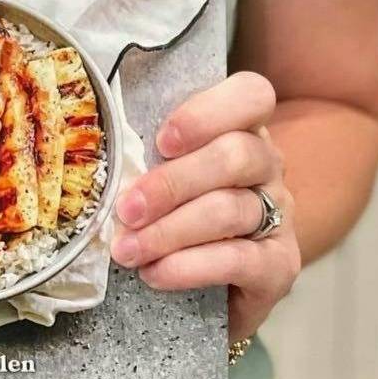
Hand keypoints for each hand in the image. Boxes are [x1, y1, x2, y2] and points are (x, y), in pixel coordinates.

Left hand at [111, 71, 299, 343]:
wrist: (211, 283)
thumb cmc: (173, 207)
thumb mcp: (160, 166)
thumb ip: (144, 147)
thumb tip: (96, 139)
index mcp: (242, 125)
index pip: (251, 95)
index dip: (208, 112)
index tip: (162, 141)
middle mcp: (268, 163)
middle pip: (235, 156)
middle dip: (171, 183)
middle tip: (125, 209)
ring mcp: (279, 213)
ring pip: (230, 209)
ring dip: (170, 231)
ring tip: (126, 250)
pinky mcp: (281, 265)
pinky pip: (240, 260)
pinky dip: (191, 267)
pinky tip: (154, 273)